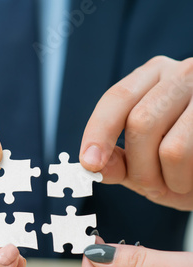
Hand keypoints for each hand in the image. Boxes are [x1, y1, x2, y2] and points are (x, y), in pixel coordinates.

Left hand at [80, 56, 192, 209]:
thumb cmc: (187, 163)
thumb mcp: (146, 163)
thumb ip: (118, 162)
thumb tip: (92, 165)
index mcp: (152, 76)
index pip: (116, 99)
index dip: (98, 133)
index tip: (90, 163)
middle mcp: (183, 72)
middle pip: (141, 123)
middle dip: (141, 169)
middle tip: (153, 187)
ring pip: (173, 148)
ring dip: (173, 180)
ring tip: (182, 182)